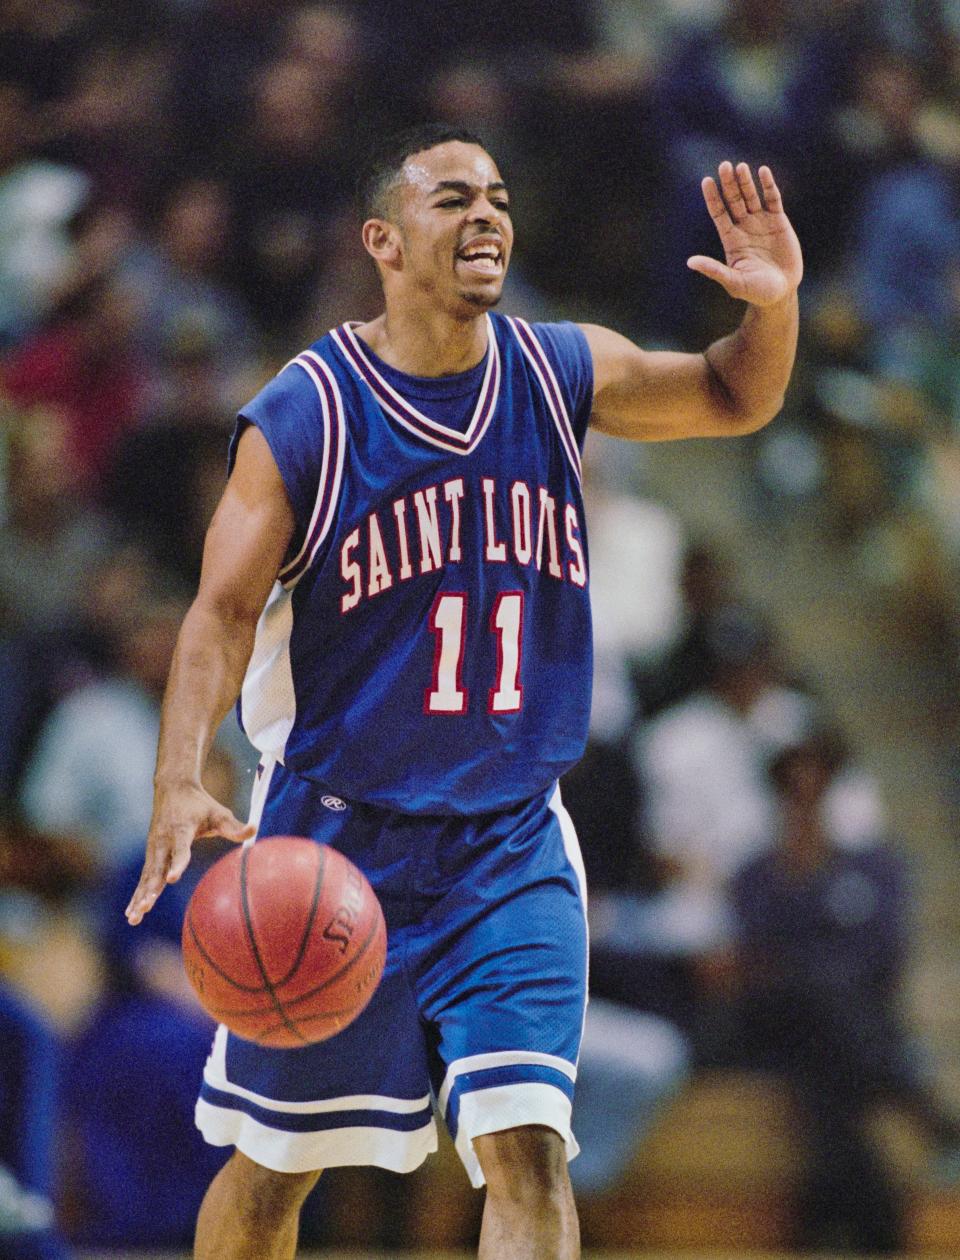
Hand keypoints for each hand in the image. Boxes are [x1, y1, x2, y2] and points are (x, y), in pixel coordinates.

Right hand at [125, 781, 253, 924]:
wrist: (173, 787)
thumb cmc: (200, 804)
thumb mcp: (219, 813)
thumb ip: (234, 827)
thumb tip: (255, 831)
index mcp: (181, 830)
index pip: (180, 850)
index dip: (177, 864)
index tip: (172, 878)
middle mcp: (164, 841)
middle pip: (156, 868)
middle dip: (151, 889)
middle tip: (146, 907)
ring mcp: (154, 848)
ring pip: (147, 876)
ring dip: (140, 897)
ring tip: (134, 918)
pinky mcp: (150, 855)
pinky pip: (143, 878)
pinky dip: (137, 894)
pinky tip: (132, 914)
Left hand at [688, 162, 802, 306]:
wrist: (781, 292)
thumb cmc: (756, 291)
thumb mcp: (734, 281)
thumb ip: (714, 270)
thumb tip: (690, 262)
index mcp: (731, 239)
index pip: (719, 213)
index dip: (712, 197)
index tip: (706, 181)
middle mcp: (744, 227)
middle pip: (734, 200)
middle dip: (729, 184)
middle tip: (724, 165)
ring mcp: (761, 222)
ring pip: (751, 196)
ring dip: (746, 181)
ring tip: (740, 167)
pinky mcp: (779, 221)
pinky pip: (773, 199)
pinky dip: (768, 185)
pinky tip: (763, 172)